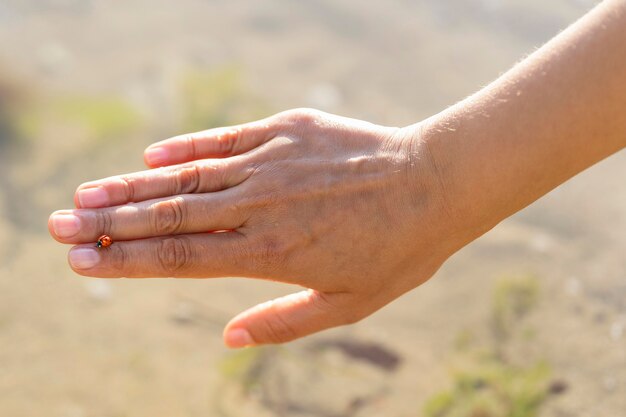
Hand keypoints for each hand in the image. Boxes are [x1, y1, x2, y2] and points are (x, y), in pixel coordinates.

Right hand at [49, 109, 468, 346]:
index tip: (81, 260)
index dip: (125, 261)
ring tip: (86, 193)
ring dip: (131, 186)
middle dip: (108, 222)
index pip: (180, 259)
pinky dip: (186, 148)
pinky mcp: (286, 129)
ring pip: (187, 177)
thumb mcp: (347, 304)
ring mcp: (271, 162)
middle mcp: (260, 206)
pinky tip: (151, 156)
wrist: (437, 183)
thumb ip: (283, 322)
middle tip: (56, 225)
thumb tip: (227, 339)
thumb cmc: (396, 250)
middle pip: (169, 216)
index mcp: (271, 253)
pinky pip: (225, 139)